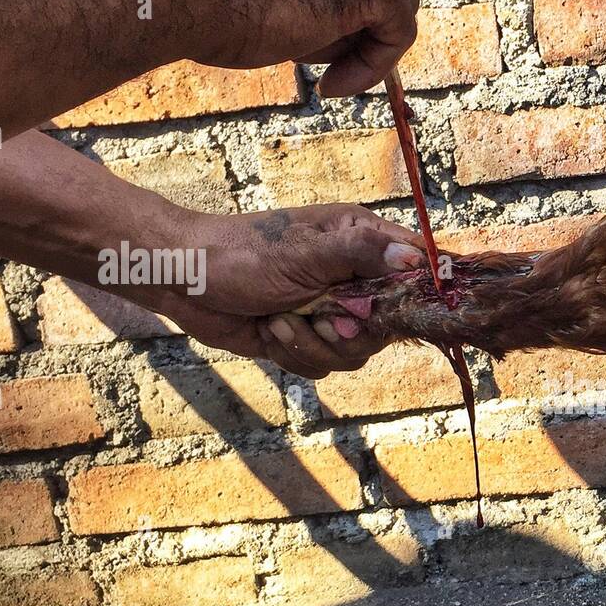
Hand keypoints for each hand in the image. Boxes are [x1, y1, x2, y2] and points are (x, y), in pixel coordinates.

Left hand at [162, 204, 422, 378]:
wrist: (185, 282)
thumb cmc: (239, 254)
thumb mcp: (305, 252)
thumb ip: (363, 254)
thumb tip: (415, 258)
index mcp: (361, 240)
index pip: (417, 264)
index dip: (421, 292)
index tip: (402, 310)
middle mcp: (353, 275)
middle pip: (390, 323)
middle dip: (351, 332)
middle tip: (323, 321)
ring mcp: (331, 309)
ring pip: (356, 351)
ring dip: (314, 346)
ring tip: (280, 321)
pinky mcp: (309, 337)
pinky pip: (325, 365)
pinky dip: (296, 355)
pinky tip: (270, 331)